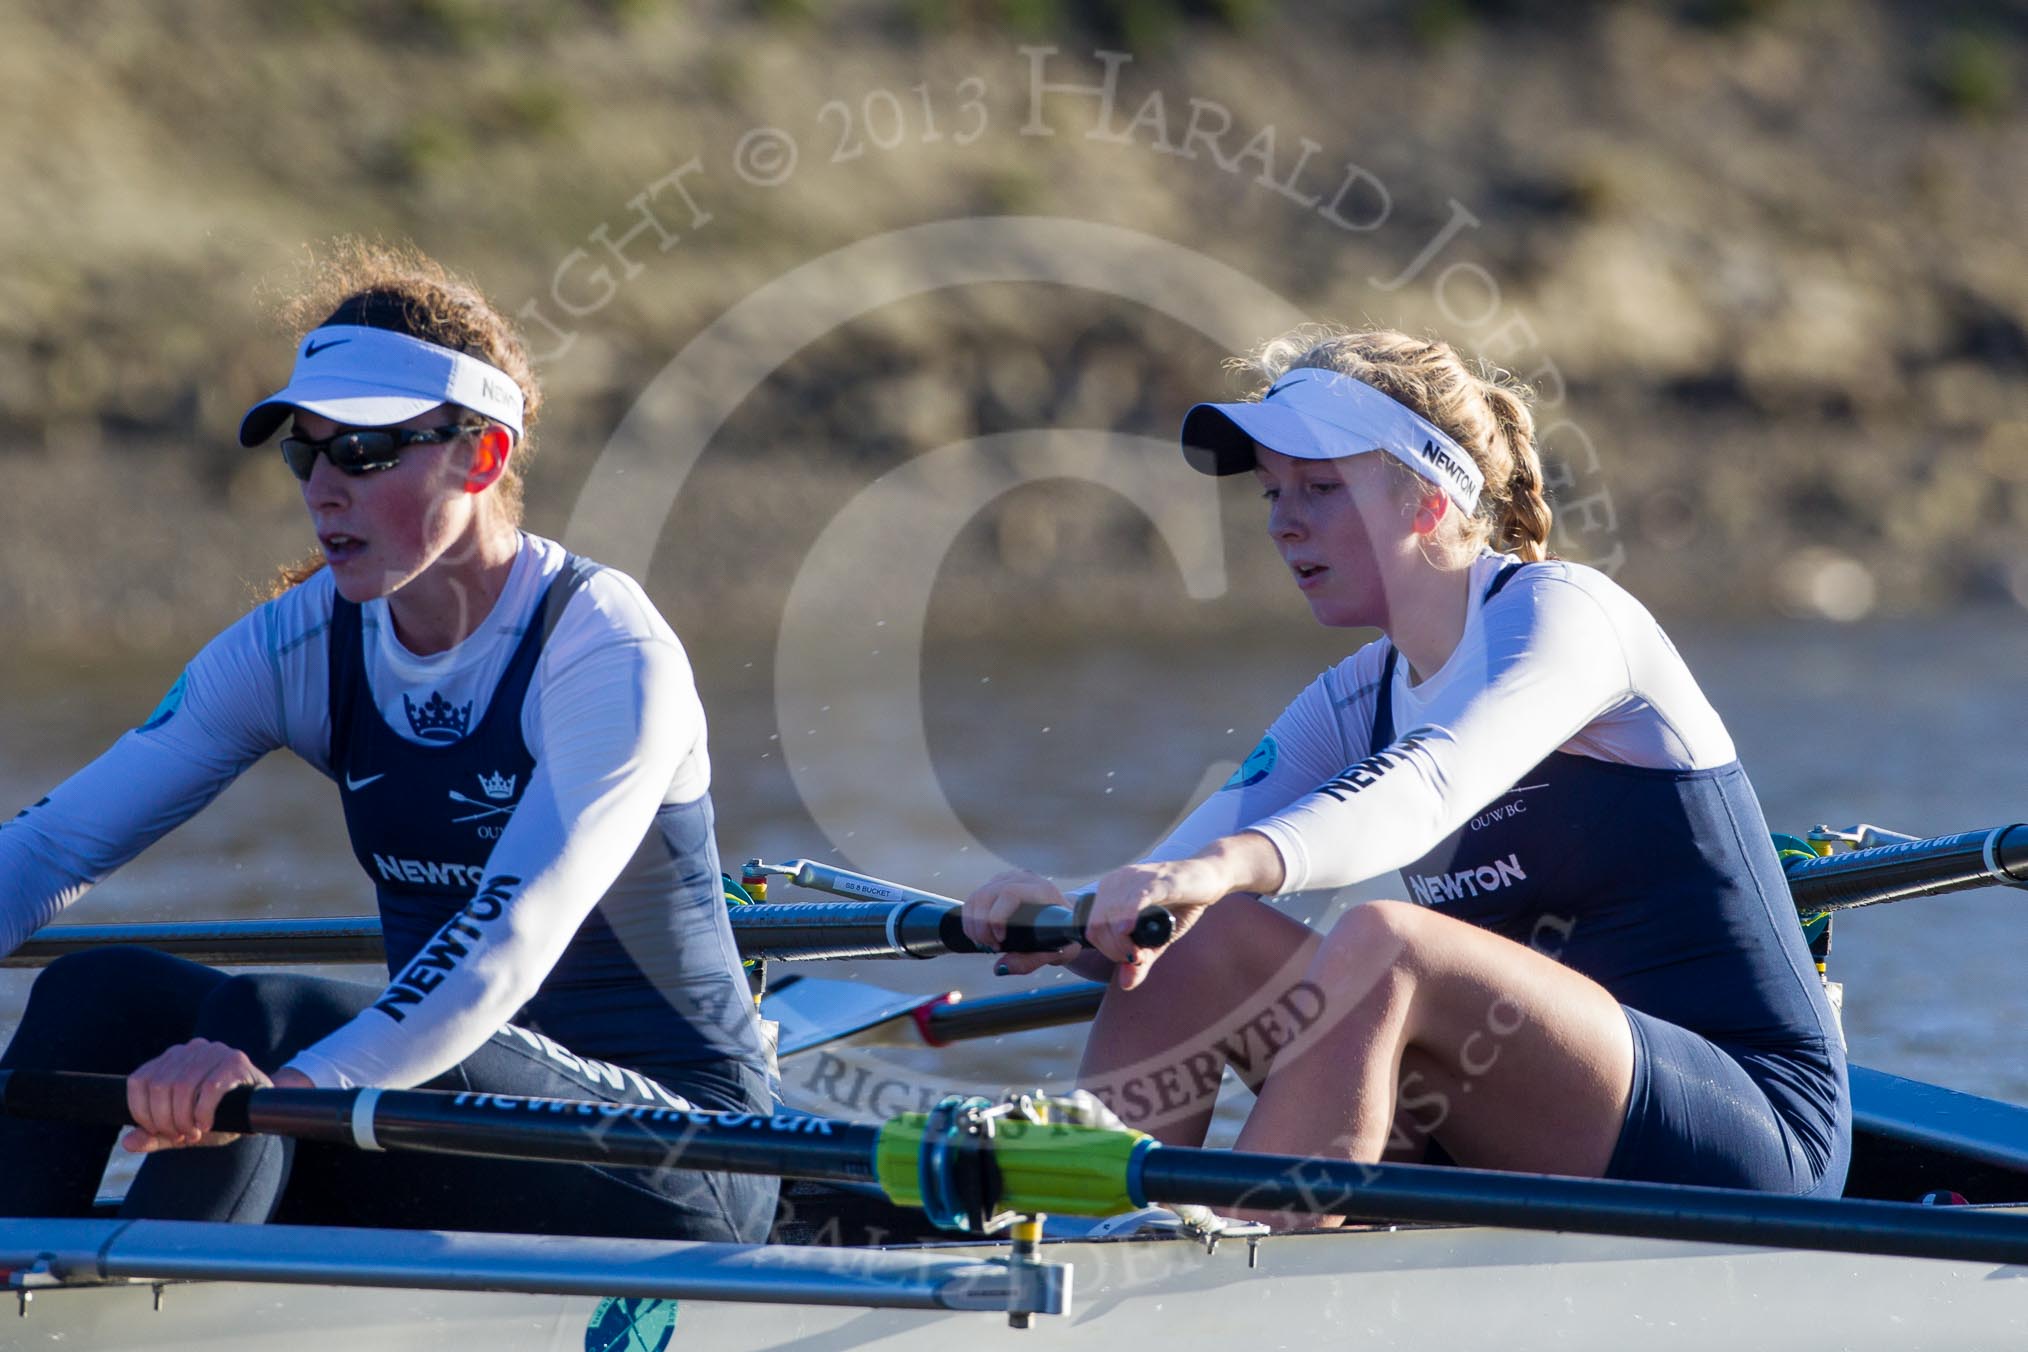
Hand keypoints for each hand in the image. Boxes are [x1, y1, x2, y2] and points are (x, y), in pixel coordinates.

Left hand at [122, 1039, 276, 1152]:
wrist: (260, 1109)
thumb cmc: (218, 1116)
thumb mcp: (181, 1128)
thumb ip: (155, 1135)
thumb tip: (127, 1142)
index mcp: (172, 1058)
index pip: (139, 1080)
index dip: (141, 1111)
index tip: (156, 1131)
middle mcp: (191, 1048)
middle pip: (159, 1086)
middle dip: (164, 1120)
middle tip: (179, 1136)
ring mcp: (215, 1051)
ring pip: (182, 1087)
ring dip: (183, 1119)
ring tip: (192, 1134)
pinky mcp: (236, 1060)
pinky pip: (210, 1088)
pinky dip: (203, 1113)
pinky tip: (206, 1125)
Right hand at [961, 869, 1082, 976]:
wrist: (1065, 919)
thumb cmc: (1065, 935)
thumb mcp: (1058, 952)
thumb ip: (1032, 961)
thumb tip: (1000, 967)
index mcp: (1042, 890)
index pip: (1010, 893)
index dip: (997, 916)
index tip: (999, 940)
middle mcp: (1023, 879)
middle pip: (987, 894)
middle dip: (981, 926)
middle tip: (991, 948)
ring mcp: (1007, 879)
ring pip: (976, 897)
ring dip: (973, 924)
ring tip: (985, 944)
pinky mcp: (995, 885)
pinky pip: (973, 900)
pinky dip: (970, 921)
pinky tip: (980, 936)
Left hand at [1086, 833, 1284, 990]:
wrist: (1209, 878)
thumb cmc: (1181, 905)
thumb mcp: (1158, 938)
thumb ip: (1141, 959)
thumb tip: (1126, 985)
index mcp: (1111, 891)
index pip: (1091, 928)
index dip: (1107, 950)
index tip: (1129, 958)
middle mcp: (1117, 881)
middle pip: (1097, 925)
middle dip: (1114, 950)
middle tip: (1137, 958)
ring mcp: (1135, 878)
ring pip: (1111, 915)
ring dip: (1122, 942)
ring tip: (1141, 952)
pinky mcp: (1157, 879)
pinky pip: (1134, 898)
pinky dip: (1128, 916)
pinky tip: (1131, 930)